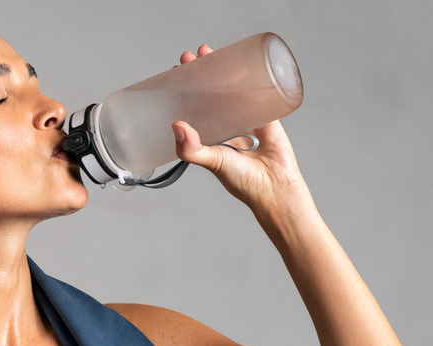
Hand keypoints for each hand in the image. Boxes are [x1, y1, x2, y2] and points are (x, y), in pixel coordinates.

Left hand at [173, 45, 309, 213]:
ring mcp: (246, 119)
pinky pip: (258, 93)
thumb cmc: (242, 181)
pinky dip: (251, 78)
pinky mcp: (267, 116)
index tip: (175, 72)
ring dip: (223, 70)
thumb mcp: (212, 161)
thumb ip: (192, 149)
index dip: (183, 90)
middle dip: (200, 73)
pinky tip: (244, 62)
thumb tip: (176, 125)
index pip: (192, 106)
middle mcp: (225, 125)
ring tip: (209, 52)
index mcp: (209, 136)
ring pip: (232, 89)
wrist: (276, 188)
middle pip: (210, 93)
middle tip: (191, 57)